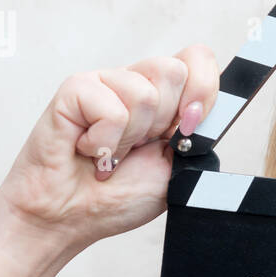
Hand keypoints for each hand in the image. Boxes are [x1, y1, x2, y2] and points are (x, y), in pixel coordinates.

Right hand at [0, 44, 218, 252]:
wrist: (69, 218)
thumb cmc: (116, 196)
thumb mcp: (176, 169)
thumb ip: (198, 136)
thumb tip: (206, 109)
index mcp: (163, 97)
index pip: (197, 58)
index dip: (203, 88)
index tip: (189, 127)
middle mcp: (134, 82)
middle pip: (173, 70)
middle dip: (162, 123)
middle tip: (135, 148)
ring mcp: (104, 83)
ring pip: (144, 93)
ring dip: (129, 139)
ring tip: (108, 154)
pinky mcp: (75, 90)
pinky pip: (111, 109)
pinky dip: (104, 143)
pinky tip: (87, 152)